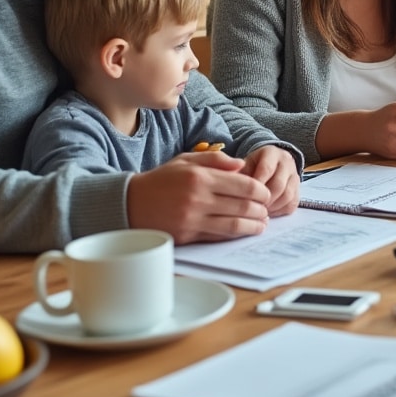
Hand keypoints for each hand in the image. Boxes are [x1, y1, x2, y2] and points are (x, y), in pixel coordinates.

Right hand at [126, 152, 272, 243]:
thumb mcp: (185, 160)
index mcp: (200, 177)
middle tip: (267, 209)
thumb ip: (215, 159)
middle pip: (243, 206)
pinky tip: (243, 231)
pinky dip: (235, 234)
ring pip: (234, 225)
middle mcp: (198, 198)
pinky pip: (218, 236)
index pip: (244, 185)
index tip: (265, 193)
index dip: (261, 191)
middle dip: (261, 209)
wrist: (129, 203)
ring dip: (253, 225)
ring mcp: (192, 219)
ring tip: (261, 224)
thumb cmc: (160, 180)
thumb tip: (242, 165)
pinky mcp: (187, 236)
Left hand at [240, 144, 300, 216]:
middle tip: (251, 209)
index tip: (244, 197)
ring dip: (272, 207)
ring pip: (288, 196)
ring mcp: (295, 176)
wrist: (268, 163)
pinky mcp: (299, 189)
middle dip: (264, 200)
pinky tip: (268, 212)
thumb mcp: (242, 164)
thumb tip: (231, 184)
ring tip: (259, 212)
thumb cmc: (251, 166)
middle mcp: (287, 162)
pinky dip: (280, 211)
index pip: (266, 169)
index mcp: (271, 153)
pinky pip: (292, 203)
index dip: (255, 186)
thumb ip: (235, 172)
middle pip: (279, 185)